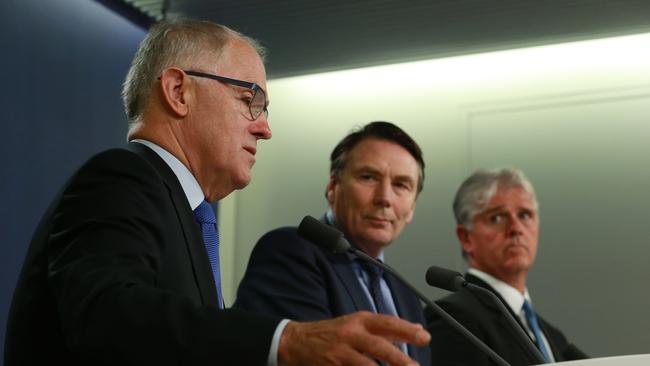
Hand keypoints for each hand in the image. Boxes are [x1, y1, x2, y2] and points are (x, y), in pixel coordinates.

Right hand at [278, 311, 430, 365]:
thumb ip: (385, 329)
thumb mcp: (357, 325)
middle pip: (378, 347)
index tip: (424, 337)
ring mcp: (340, 353)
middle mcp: (350, 334)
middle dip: (399, 359)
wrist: (296, 342)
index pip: (387, 323)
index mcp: (359, 321)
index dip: (406, 330)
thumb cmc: (331, 333)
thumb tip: (415, 329)